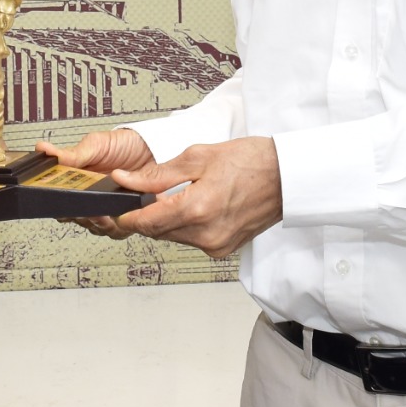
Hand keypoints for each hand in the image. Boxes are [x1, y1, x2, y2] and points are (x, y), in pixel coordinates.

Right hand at [40, 129, 155, 238]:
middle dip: (81, 216)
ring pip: (98, 228)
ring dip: (99, 223)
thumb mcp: (96, 144)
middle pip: (79, 219)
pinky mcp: (129, 214)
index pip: (61, 203)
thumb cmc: (125, 144)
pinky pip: (122, 229)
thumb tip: (44, 149)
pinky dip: (121, 225)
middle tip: (85, 210)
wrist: (154, 146)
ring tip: (102, 214)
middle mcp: (93, 199)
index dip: (59, 207)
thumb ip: (72, 153)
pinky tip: (121, 214)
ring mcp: (111, 208)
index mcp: (79, 184)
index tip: (62, 204)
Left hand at [110, 137, 281, 259]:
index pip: (147, 222)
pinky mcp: (224, 249)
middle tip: (149, 191)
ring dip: (168, 219)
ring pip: (174, 237)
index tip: (117, 208)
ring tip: (181, 194)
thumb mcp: (198, 157)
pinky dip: (187, 225)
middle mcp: (206, 234)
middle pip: (158, 232)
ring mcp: (216, 245)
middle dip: (149, 213)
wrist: (287, 176)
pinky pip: (192, 239)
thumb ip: (158, 174)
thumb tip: (126, 180)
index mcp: (198, 209)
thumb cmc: (251, 161)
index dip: (127, 216)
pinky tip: (198, 205)